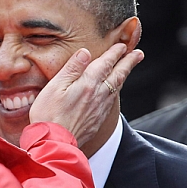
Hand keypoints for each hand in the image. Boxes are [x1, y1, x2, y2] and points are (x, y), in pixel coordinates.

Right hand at [29, 44, 143, 145]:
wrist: (54, 142)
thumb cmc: (49, 114)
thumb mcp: (55, 86)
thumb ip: (71, 68)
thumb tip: (85, 52)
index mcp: (87, 83)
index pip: (105, 63)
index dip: (114, 53)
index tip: (121, 45)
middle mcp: (98, 95)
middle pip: (117, 75)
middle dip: (128, 62)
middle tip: (138, 54)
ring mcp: (99, 109)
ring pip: (116, 88)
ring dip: (124, 75)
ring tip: (128, 67)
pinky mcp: (96, 120)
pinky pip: (111, 101)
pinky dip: (116, 91)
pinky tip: (114, 91)